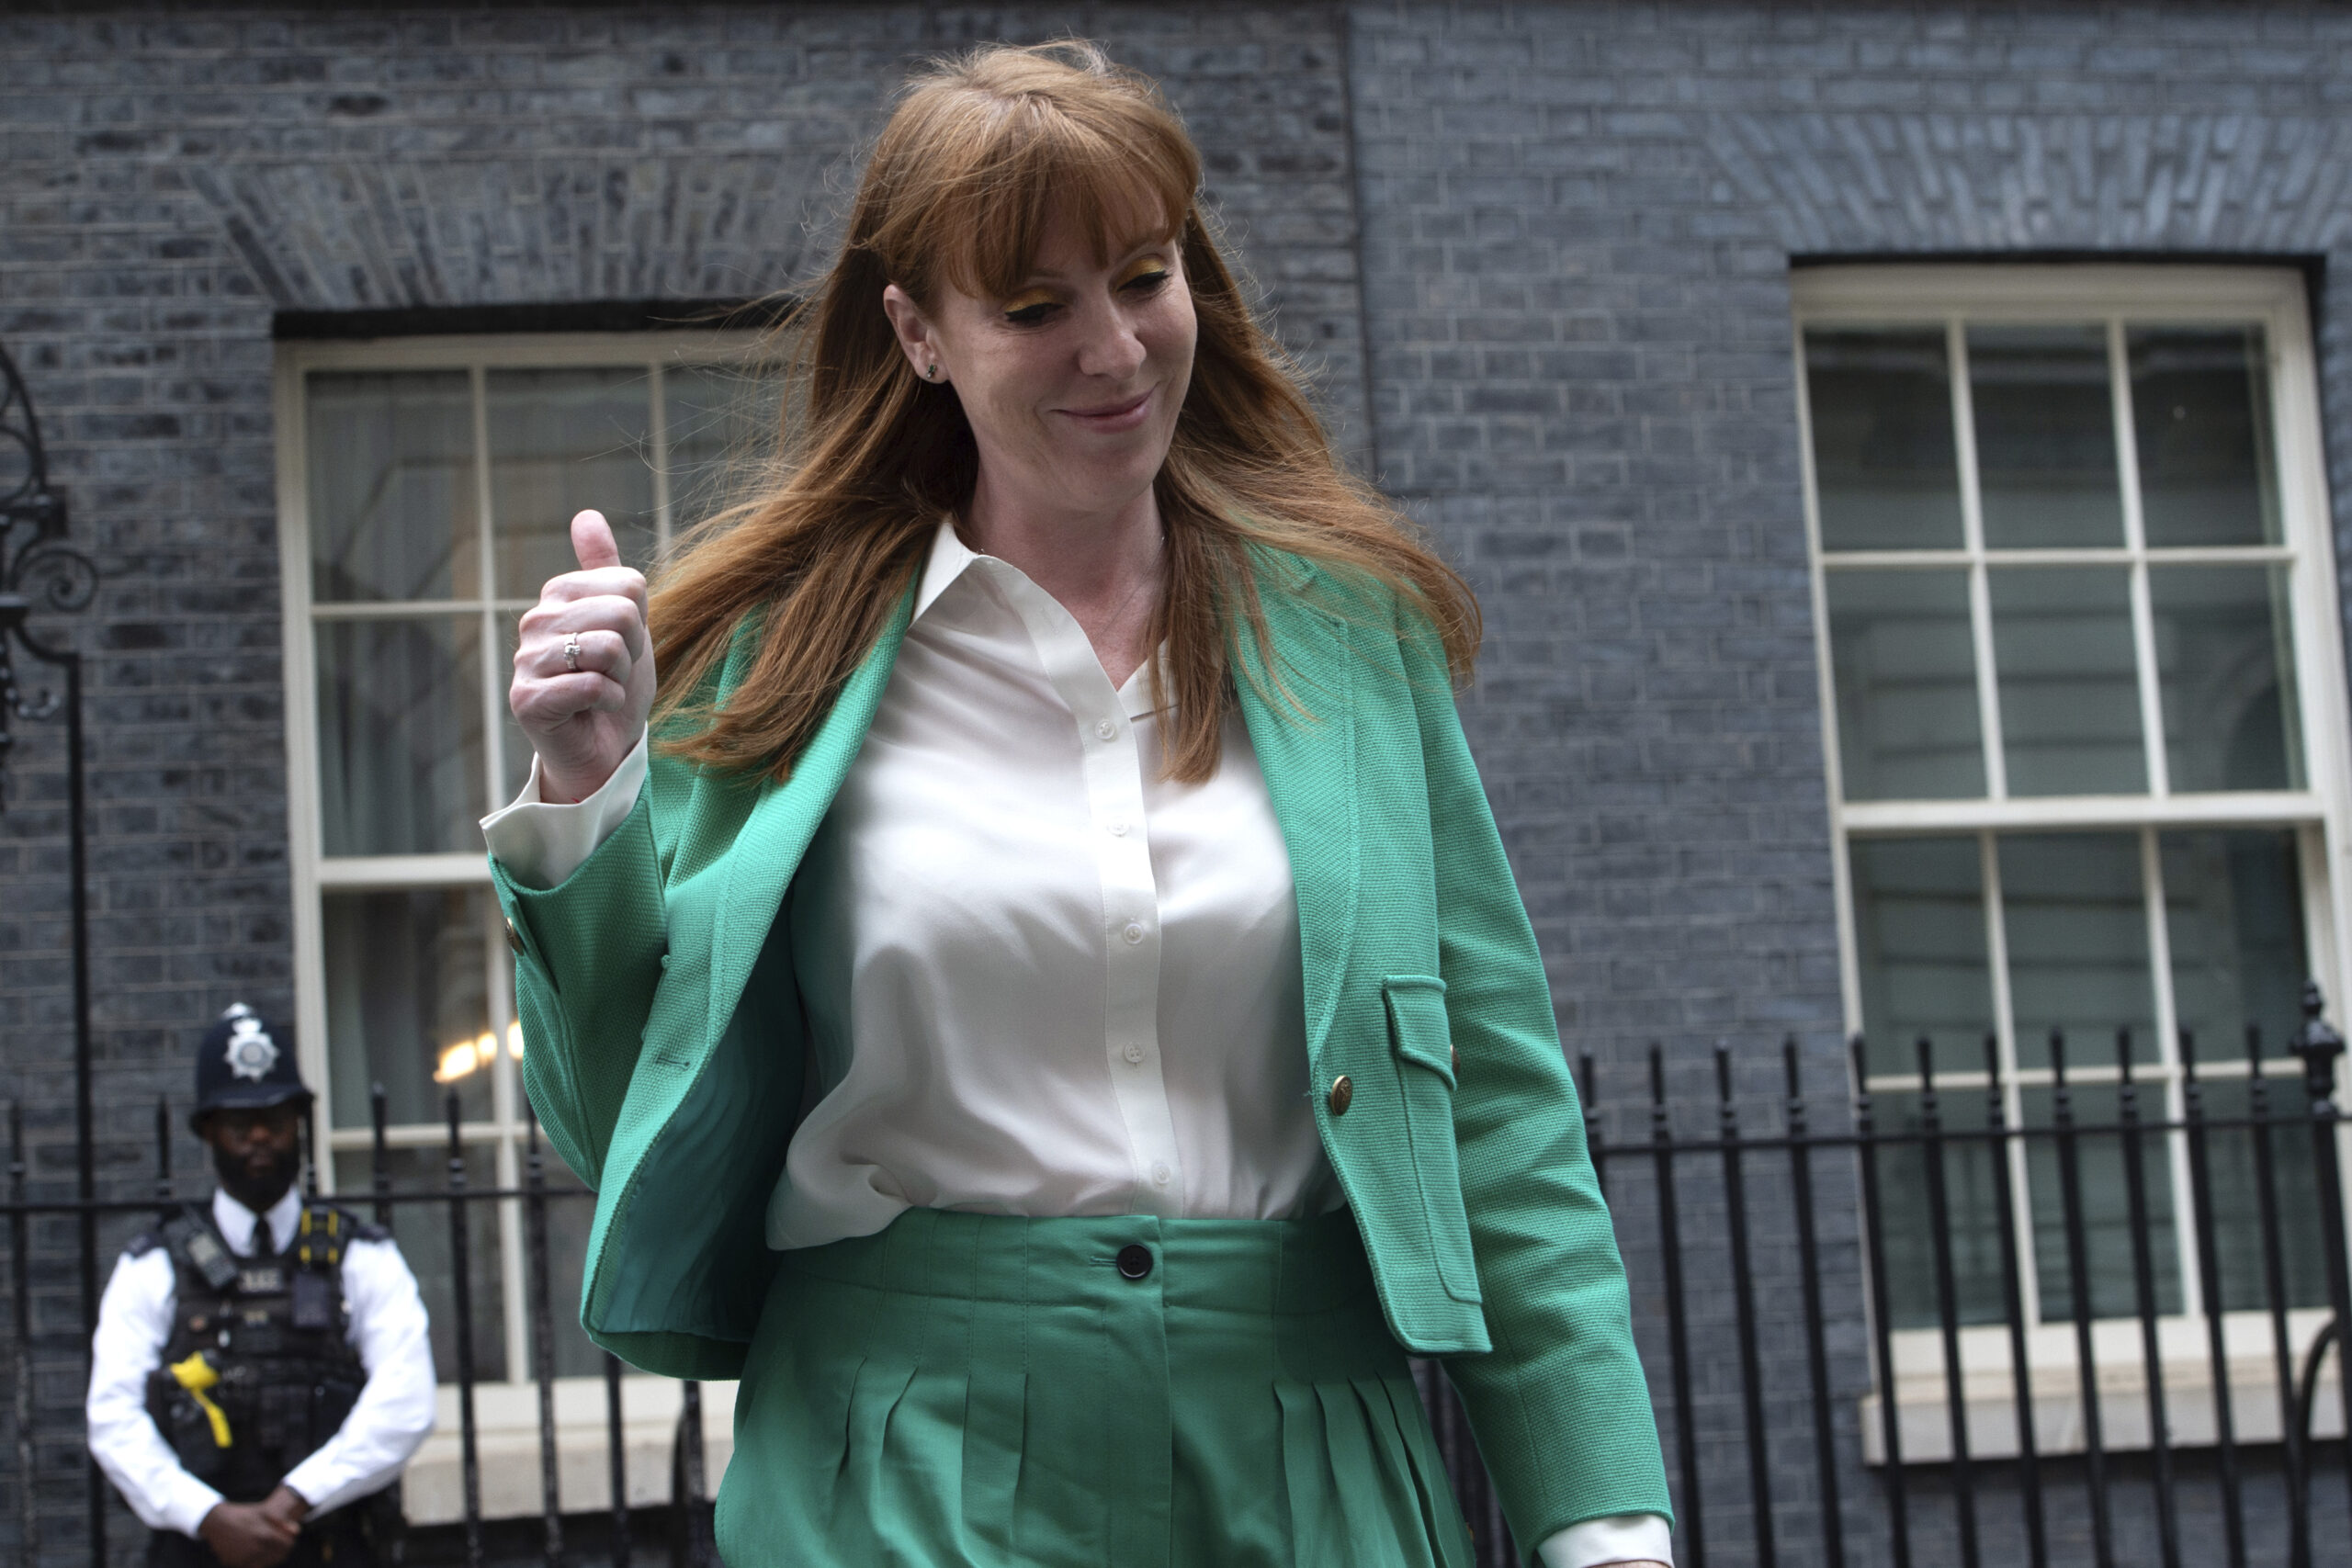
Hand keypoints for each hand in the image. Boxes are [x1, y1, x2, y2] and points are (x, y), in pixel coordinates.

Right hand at [196, 1487, 304, 1567]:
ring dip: (268, 1557)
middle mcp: (256, 1549)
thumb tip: (297, 1531)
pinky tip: (253, 1552)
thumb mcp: (264, 1513)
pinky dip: (254, 1562)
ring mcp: (244, 1558)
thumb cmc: (244, 1515)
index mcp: (266, 1535)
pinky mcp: (234, 1563)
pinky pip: (250, 1566)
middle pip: (278, 1556)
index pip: (287, 1545)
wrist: (217, 1521)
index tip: (286, 1538)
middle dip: (280, 1550)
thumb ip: (282, 1522)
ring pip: (265, 1563)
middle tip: (277, 1544)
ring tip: (264, 1547)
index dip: (289, 1542)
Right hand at [509, 510, 656, 802]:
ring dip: (620, 679)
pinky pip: (594, 685)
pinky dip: (608, 703)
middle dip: (632, 652)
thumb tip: (586, 515)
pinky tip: (591, 711)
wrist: (602, 749)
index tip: (623, 647)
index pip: (630, 584)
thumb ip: (607, 570)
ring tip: (601, 690)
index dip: (641, 622)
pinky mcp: (525, 699)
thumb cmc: (614, 684)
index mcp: (559, 595)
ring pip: (609, 648)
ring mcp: (525, 659)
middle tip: (612, 673)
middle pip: (622, 613)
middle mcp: (535, 620)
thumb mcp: (625, 622)